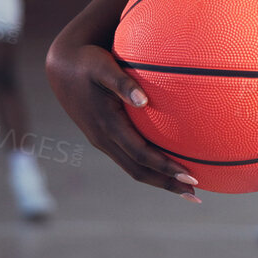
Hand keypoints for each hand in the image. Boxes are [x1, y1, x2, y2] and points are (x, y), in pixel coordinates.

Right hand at [46, 42, 200, 201]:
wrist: (62, 67)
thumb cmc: (88, 62)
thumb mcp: (104, 67)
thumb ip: (123, 83)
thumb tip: (143, 101)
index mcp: (107, 125)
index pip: (141, 155)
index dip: (165, 167)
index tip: (190, 175)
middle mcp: (104, 139)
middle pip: (139, 171)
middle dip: (167, 184)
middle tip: (195, 194)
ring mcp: (102, 141)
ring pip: (133, 169)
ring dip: (159, 180)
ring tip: (185, 188)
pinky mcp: (104, 138)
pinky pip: (129, 159)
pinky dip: (149, 168)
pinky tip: (165, 167)